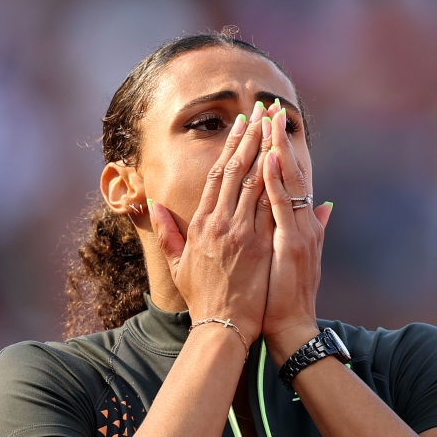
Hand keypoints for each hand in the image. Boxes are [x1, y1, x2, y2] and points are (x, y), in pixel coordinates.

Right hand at [146, 102, 275, 339]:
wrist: (221, 325)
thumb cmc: (202, 298)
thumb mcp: (178, 263)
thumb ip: (168, 232)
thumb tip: (154, 206)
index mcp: (200, 223)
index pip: (216, 176)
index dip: (229, 148)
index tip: (241, 126)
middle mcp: (218, 222)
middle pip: (235, 170)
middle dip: (249, 137)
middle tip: (261, 111)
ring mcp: (238, 231)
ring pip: (252, 180)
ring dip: (264, 150)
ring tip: (274, 125)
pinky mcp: (257, 244)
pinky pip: (267, 204)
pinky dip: (275, 180)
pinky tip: (283, 159)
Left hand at [260, 107, 333, 361]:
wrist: (292, 328)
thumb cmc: (286, 297)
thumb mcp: (302, 258)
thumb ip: (316, 229)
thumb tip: (328, 206)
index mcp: (302, 224)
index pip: (292, 179)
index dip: (283, 150)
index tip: (273, 123)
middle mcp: (305, 223)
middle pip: (292, 173)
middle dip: (280, 139)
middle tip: (272, 107)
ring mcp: (300, 233)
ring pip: (288, 183)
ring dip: (278, 150)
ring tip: (270, 121)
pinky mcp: (291, 245)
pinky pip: (281, 208)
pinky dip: (275, 182)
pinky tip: (267, 159)